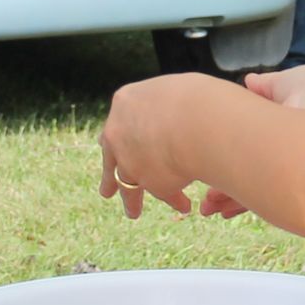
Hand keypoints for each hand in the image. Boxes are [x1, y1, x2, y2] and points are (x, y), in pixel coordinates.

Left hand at [99, 72, 243, 217]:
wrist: (197, 119)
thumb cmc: (197, 97)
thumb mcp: (177, 91)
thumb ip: (169, 105)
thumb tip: (178, 112)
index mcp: (126, 102)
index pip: (120, 119)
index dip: (120, 135)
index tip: (110, 143)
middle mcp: (118, 132)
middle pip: (111, 157)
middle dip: (110, 175)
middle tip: (107, 191)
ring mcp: (128, 159)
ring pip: (125, 183)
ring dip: (131, 199)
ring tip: (133, 212)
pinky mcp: (146, 181)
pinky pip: (162, 192)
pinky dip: (174, 198)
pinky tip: (183, 206)